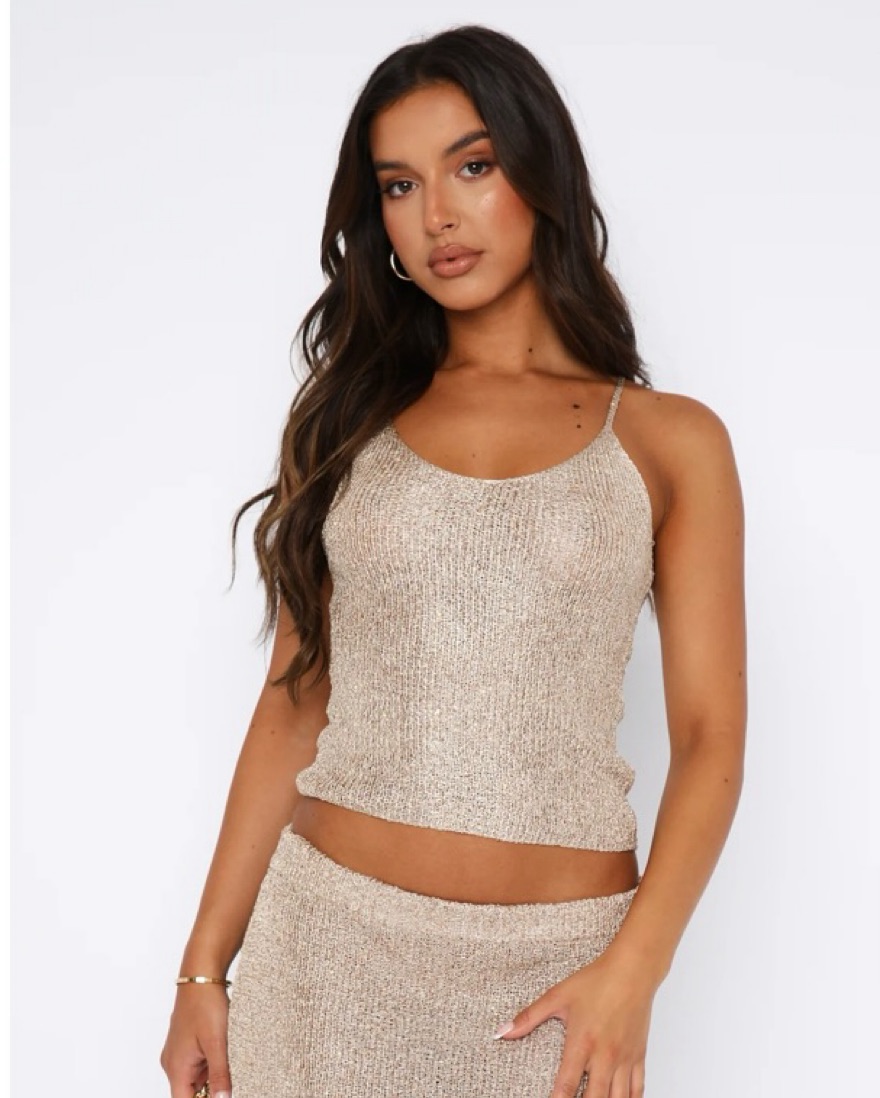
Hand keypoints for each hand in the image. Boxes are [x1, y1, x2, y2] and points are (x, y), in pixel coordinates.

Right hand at [159, 984, 232, 1097]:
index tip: (222, 1095)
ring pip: (197, 1077)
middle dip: (211, 1091)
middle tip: (231, 1080)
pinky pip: (199, 1062)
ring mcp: (179, 1053)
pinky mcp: (187, 1043)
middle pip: (191, 1092)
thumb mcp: (217, 1042)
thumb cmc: (205, 1004)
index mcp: (176, 1068)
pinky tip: (225, 1052)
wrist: (201, 976)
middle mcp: (173, 1063)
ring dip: (213, 1075)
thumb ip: (219, 1074)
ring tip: (230, 1062)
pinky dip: (212, 1063)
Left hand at [493, 952, 655, 1096]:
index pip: (566, 1085)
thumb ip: (529, 1017)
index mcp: (582, 1042)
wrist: (632, 970)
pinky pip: (638, 1090)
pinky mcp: (639, 1056)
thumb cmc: (596, 980)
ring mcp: (624, 1059)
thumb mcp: (558, 995)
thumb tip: (503, 1032)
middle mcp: (605, 1055)